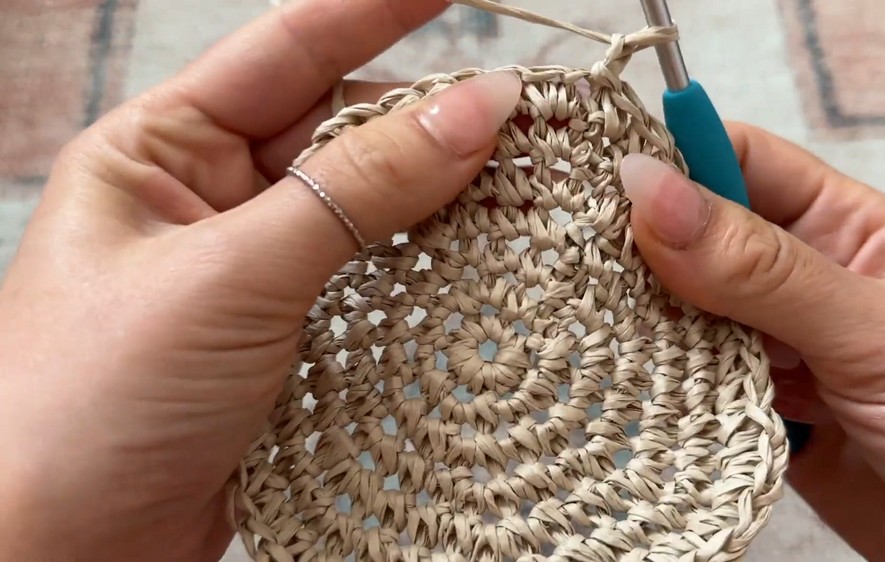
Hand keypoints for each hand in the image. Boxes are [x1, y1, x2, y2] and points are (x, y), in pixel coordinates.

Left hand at [0, 1, 520, 559]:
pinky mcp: (287, 338)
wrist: (60, 556)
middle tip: (520, 116)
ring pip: (365, 208)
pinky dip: (423, 268)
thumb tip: (472, 110)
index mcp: (161, 150)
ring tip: (517, 183)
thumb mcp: (229, 274)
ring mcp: (253, 271)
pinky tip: (475, 260)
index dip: (376, 10)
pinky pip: (369, 278)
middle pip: (339, 128)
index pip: (287, 50)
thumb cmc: (87, 403)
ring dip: (435, 197)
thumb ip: (356, 189)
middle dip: (425, 117)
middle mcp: (209, 199)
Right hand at [619, 125, 884, 560]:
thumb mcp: (880, 330)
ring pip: (687, 316)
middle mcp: (805, 284)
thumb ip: (764, 270)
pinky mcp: (761, 417)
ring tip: (592, 325)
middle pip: (700, 241)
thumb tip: (653, 191)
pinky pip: (693, 389)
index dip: (675, 162)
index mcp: (847, 229)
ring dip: (647, 324)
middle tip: (575, 260)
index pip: (742, 163)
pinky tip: (631, 385)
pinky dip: (662, 390)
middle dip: (644, 248)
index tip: (604, 180)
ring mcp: (780, 352)